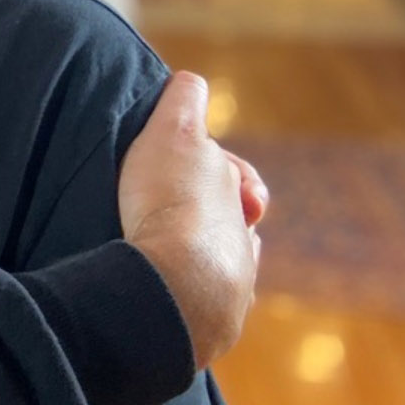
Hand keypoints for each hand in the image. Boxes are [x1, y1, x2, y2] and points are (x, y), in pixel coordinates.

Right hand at [119, 72, 264, 370]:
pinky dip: (189, 295)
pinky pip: (205, 304)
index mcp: (236, 192)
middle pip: (228, 218)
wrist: (179, 284)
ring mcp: (235, 283)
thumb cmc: (172, 206)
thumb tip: (190, 80)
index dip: (205, 164)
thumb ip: (184, 102)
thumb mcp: (173, 135)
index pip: (228, 172)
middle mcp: (245, 237)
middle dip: (206, 212)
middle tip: (163, 211)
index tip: (182, 167)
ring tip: (160, 256)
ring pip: (220, 262)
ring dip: (197, 257)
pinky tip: (162, 291)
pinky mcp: (218, 324)